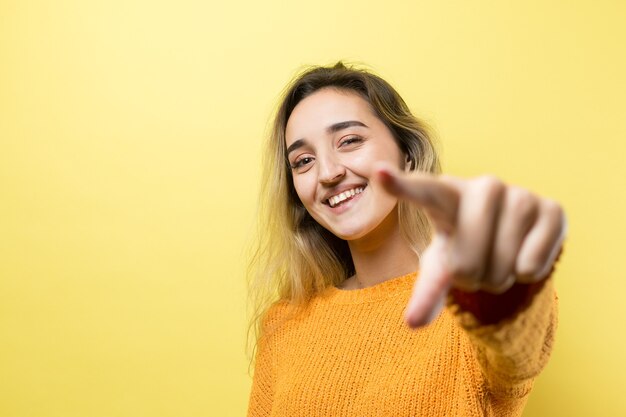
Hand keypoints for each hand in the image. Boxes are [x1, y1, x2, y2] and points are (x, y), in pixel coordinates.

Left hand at [375, 163, 566, 327]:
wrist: (512, 240)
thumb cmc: (465, 248)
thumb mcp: (441, 267)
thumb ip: (427, 292)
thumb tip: (413, 323)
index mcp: (446, 195)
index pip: (422, 191)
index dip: (401, 185)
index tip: (377, 173)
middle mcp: (483, 187)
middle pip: (467, 258)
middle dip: (470, 277)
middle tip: (474, 266)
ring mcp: (519, 195)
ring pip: (502, 263)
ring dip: (498, 278)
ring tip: (497, 261)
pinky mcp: (552, 210)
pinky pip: (533, 262)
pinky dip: (526, 273)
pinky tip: (523, 258)